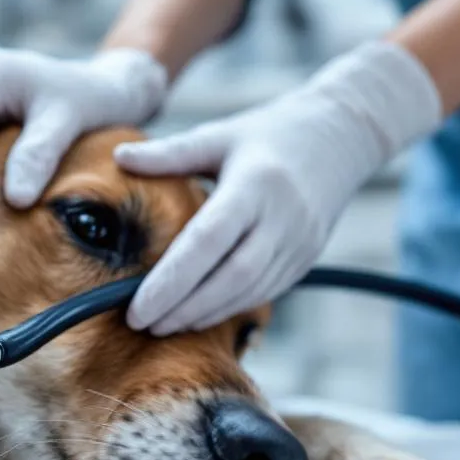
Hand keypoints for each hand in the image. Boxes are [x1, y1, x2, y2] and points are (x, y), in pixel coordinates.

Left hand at [116, 40, 443, 334]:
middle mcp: (282, 220)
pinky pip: (262, 293)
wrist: (340, 139)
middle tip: (141, 323)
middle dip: (183, 307)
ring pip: (248, 293)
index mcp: (255, 185)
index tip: (136, 308)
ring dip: (203, 314)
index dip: (171, 281)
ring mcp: (299, 244)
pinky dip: (226, 308)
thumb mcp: (219, 135)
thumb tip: (119, 158)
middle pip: (230, 278)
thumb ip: (170, 153)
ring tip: (161, 324)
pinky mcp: (305, 260)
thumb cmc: (267, 135)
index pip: (207, 242)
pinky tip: (195, 315)